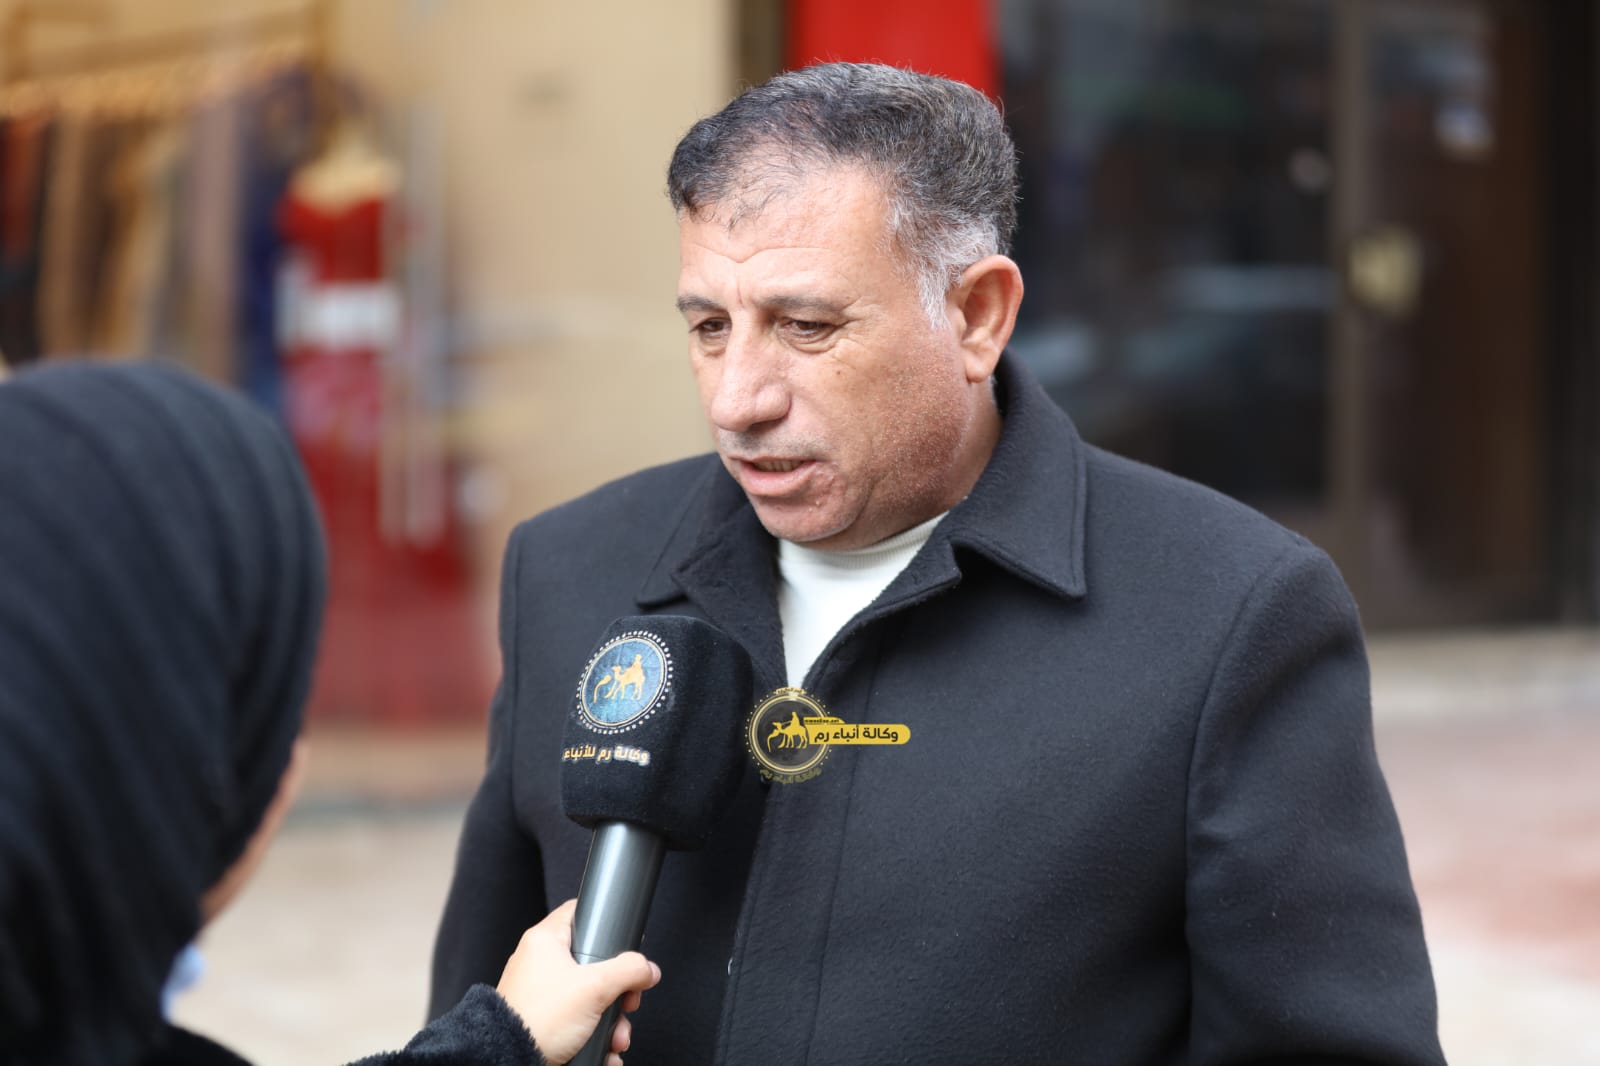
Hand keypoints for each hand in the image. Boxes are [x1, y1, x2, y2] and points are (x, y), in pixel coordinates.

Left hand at [496, 899, 660, 1065]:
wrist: (508, 1059)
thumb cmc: (538, 1019)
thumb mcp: (595, 987)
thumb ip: (629, 971)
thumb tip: (647, 969)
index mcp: (546, 940)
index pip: (580, 912)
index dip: (607, 923)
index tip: (626, 942)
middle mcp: (540, 962)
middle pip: (594, 963)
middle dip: (618, 991)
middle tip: (626, 1003)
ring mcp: (540, 992)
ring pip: (589, 996)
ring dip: (611, 1019)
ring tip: (615, 1038)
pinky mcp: (542, 1018)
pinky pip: (577, 1019)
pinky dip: (594, 1034)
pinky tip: (604, 1049)